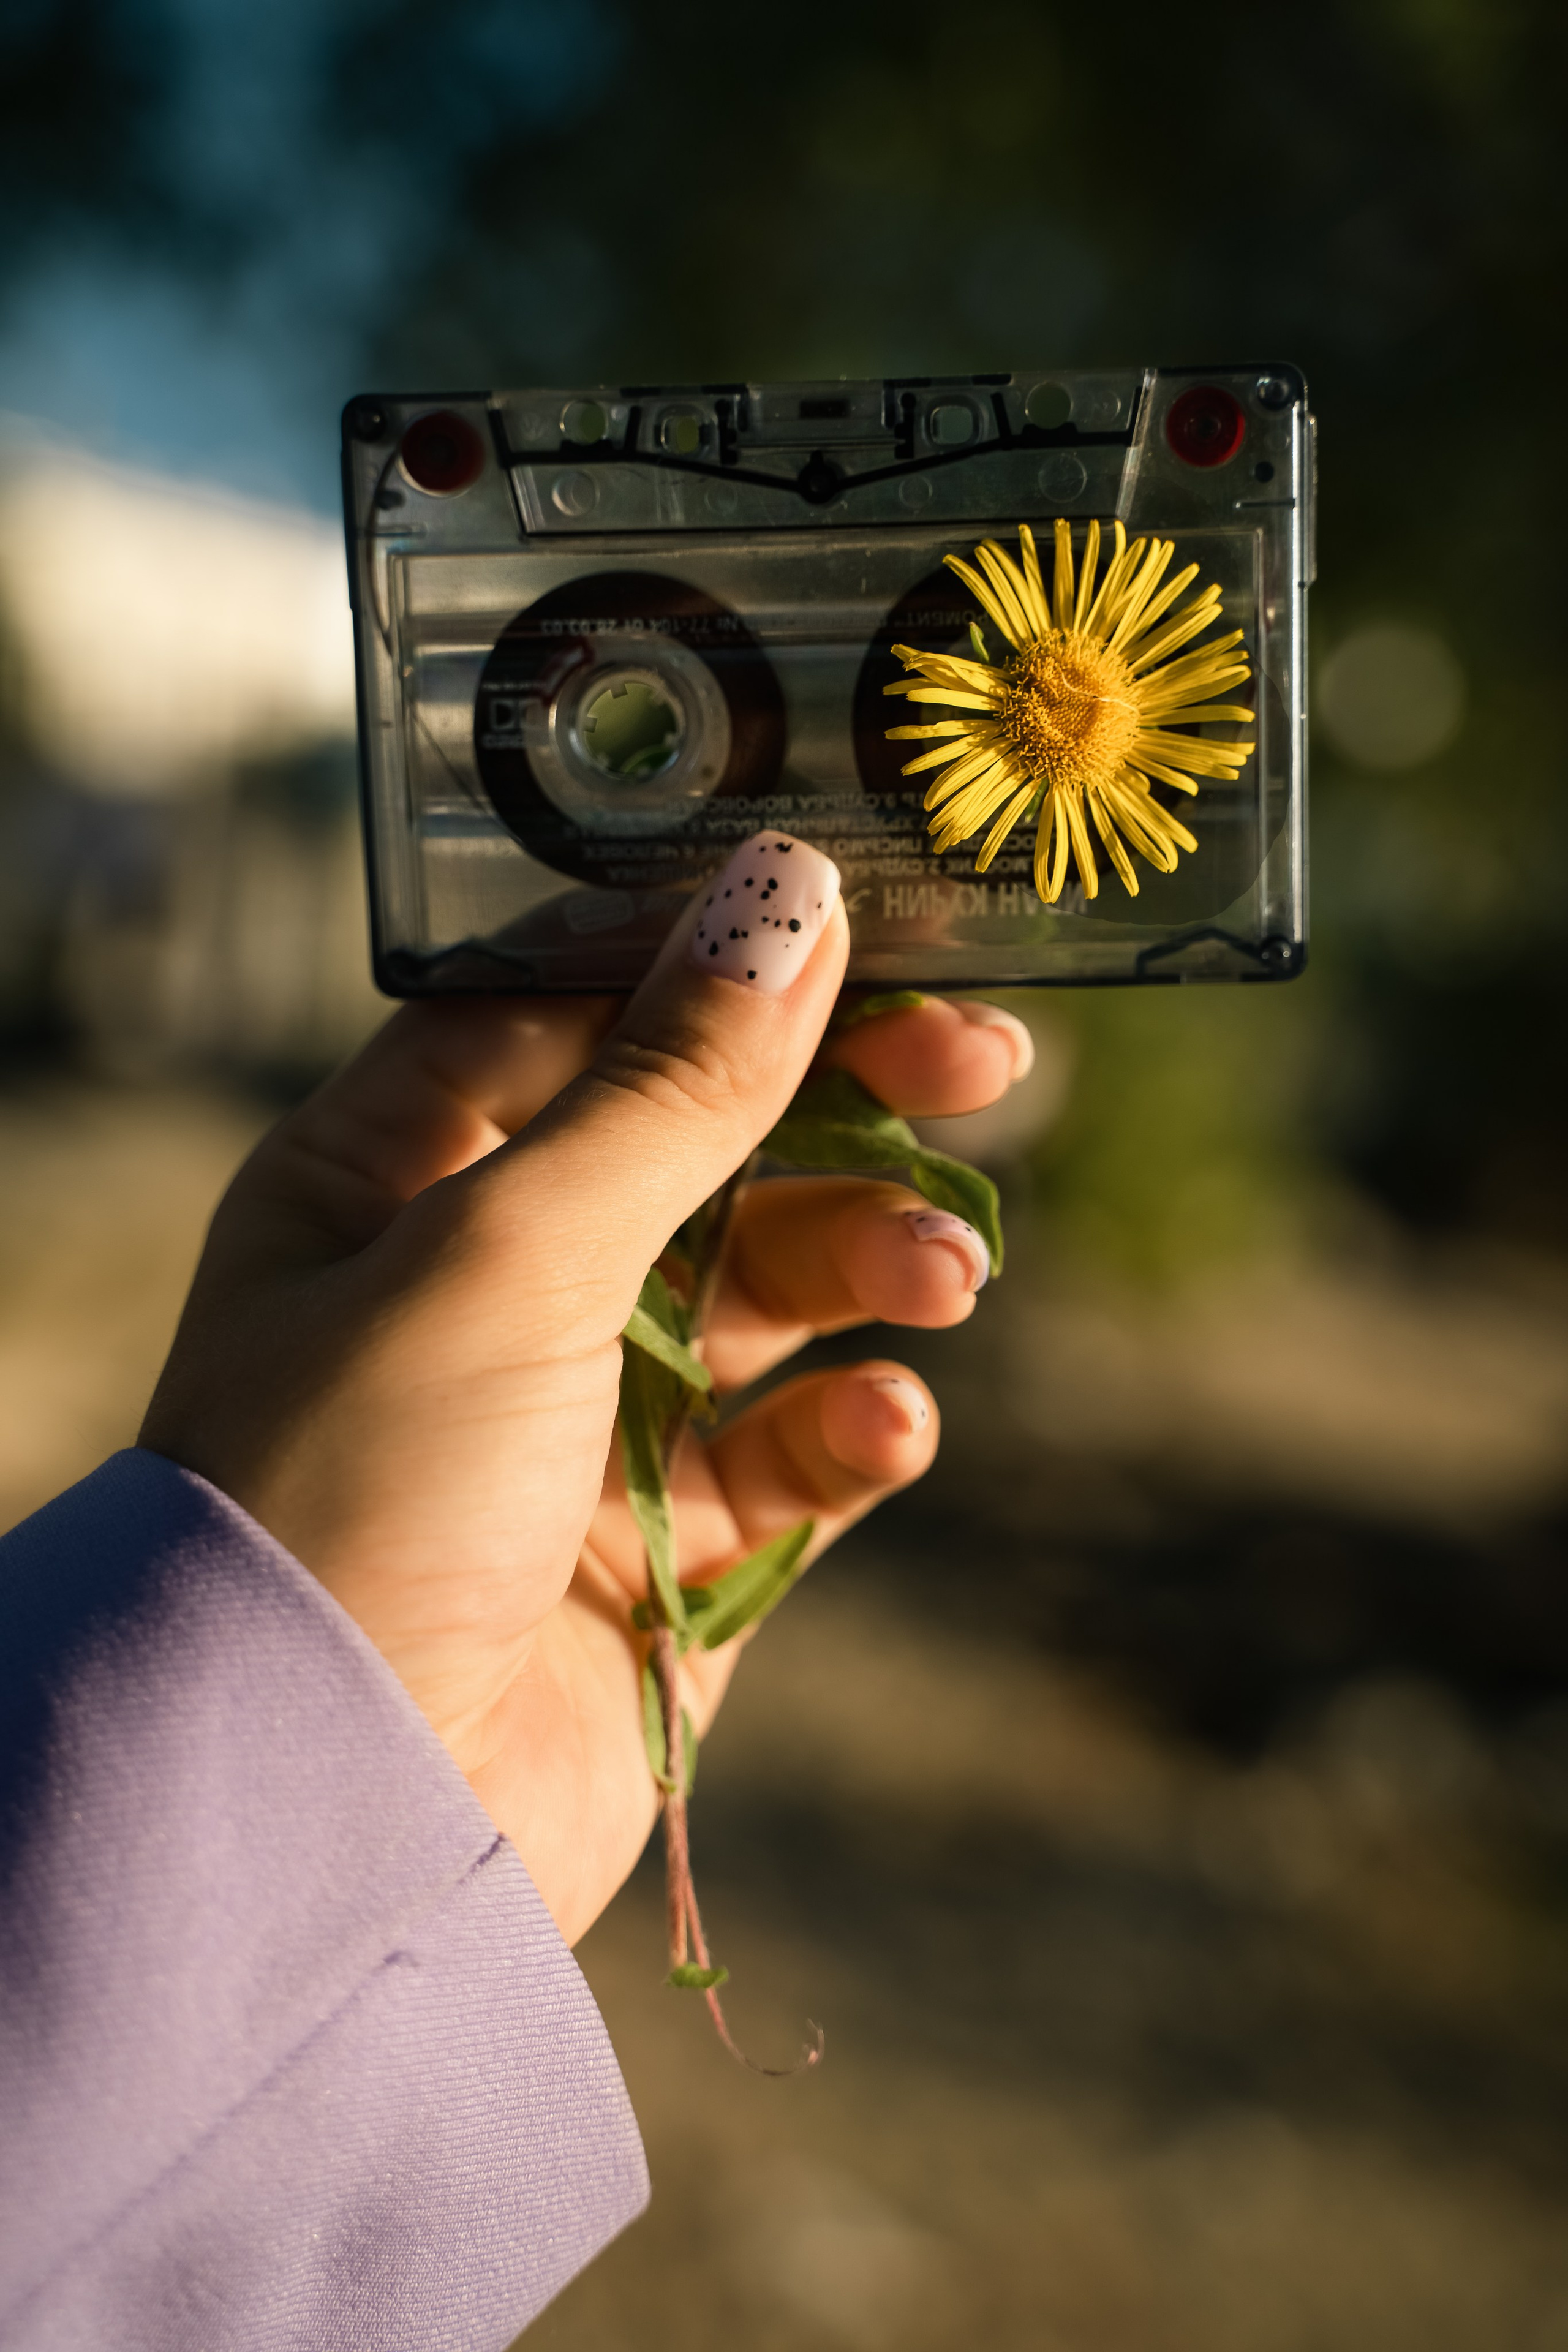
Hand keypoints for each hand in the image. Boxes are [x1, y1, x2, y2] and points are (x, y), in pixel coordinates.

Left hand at [140, 836, 1032, 1943]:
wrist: (332, 1828)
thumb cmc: (361, 1495)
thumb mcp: (507, 1252)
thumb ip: (666, 1086)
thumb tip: (793, 901)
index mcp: (390, 1178)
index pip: (571, 1011)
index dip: (717, 960)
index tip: (866, 927)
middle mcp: (484, 1285)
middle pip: (700, 1140)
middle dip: (842, 1101)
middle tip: (991, 1069)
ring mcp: (580, 1421)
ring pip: (769, 1291)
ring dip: (869, 1261)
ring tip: (946, 1276)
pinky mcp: (665, 1556)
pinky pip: (792, 1455)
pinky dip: (852, 1428)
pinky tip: (886, 1424)